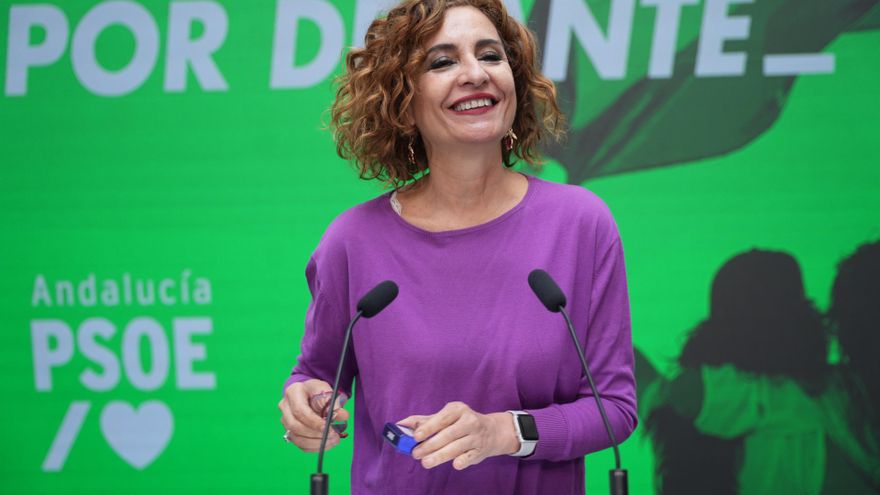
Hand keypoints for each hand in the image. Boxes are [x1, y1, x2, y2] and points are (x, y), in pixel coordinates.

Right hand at [278, 379, 349, 451]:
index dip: (314, 422)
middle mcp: (285, 407)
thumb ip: (334, 403)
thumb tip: (343, 415)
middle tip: (333, 435)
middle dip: (315, 434)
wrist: (310, 394)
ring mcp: (285, 421)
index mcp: (293, 392)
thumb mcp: (327, 391)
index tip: (328, 428)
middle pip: (295, 426)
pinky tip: (327, 444)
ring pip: (296, 438)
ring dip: (315, 443)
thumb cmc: (318, 391)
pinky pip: (299, 445)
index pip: (299, 411)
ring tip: (333, 440)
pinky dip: (314, 447)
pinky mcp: (289, 432)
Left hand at [397, 401, 519, 470]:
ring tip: (426, 462)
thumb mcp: (445, 417)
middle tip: (416, 453)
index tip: (416, 436)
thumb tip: (401, 424)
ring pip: (457, 447)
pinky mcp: (480, 450)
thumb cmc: (460, 423)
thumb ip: (423, 421)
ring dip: (440, 456)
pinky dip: (463, 460)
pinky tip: (454, 464)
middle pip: (448, 434)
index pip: (442, 418)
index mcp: (458, 409)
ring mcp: (476, 436)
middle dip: (430, 445)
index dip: (429, 427)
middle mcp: (469, 421)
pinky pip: (470, 456)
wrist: (491, 431)